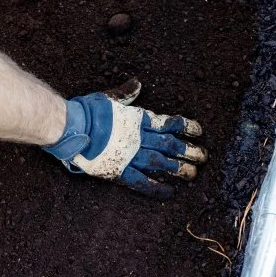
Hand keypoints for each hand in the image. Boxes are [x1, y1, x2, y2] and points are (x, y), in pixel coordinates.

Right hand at [43, 80, 206, 198]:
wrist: (71, 126)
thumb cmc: (87, 110)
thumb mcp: (109, 97)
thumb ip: (126, 93)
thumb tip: (138, 83)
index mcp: (138, 119)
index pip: (169, 123)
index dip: (186, 127)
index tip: (199, 131)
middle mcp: (139, 137)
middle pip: (171, 145)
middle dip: (189, 150)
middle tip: (204, 157)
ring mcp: (130, 155)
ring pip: (162, 163)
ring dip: (179, 169)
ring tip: (193, 174)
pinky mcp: (119, 170)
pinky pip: (142, 181)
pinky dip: (157, 188)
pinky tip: (169, 192)